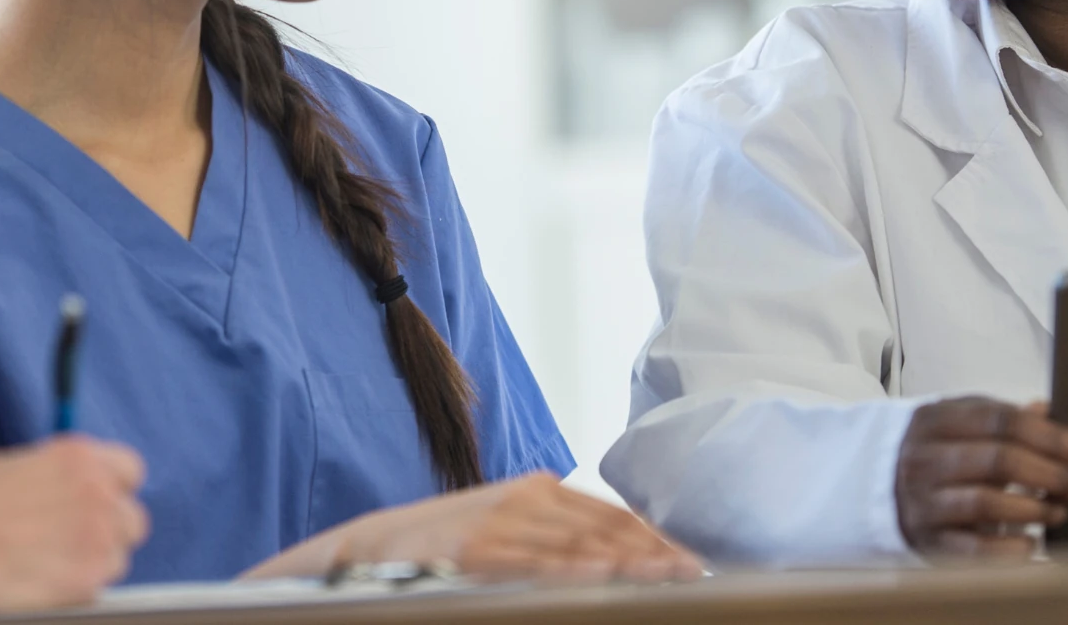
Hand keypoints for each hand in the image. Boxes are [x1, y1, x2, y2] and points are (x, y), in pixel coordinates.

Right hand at [0, 437, 147, 609]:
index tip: (93, 505)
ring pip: (119, 558)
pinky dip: (79, 591)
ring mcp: (98, 538)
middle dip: (109, 532)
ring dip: (94, 564)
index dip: (112, 490)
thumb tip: (18, 474)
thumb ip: (22, 465)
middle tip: (74, 544)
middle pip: (132, 519)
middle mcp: (98, 492)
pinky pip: (100, 589)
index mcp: (78, 456)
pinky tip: (47, 589)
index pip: (130, 471)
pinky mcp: (88, 581)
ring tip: (55, 570)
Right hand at [297, 472, 702, 582]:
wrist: (374, 545)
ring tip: (665, 577)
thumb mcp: (506, 525)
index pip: (610, 513)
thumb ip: (555, 534)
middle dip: (653, 551)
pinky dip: (569, 570)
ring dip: (625, 562)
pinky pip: (533, 563)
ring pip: (577, 545)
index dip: (653, 536)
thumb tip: (614, 555)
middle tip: (693, 573)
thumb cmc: (448, 543)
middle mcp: (526, 499)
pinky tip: (601, 576)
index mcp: (539, 489)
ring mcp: (501, 522)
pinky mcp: (476, 550)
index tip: (691, 560)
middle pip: (604, 527)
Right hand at [896, 398, 1067, 556]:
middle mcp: (924, 457)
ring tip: (1060, 511)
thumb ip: (1000, 417)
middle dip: (1053, 475)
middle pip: (999, 460)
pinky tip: (1031, 542)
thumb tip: (1047, 409)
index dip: (1052, 438)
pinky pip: (972, 547)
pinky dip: (1008, 547)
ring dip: (1035, 508)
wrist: (868, 484)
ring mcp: (922, 499)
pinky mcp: (925, 538)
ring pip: (986, 502)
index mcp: (935, 419)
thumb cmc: (930, 451)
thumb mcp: (955, 422)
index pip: (1002, 420)